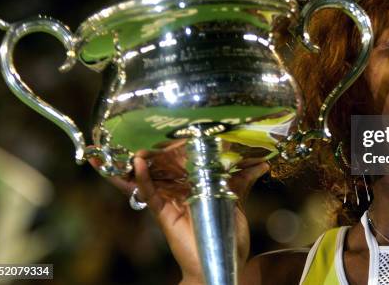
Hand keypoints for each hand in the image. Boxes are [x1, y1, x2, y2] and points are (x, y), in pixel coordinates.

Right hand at [88, 142, 269, 282]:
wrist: (222, 262)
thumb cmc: (227, 236)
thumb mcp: (236, 202)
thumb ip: (241, 182)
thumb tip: (261, 164)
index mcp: (194, 185)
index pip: (181, 160)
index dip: (175, 145)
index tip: (170, 126)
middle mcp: (179, 191)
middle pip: (163, 165)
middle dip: (153, 148)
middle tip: (143, 127)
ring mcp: (169, 201)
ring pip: (150, 177)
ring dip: (138, 160)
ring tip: (127, 142)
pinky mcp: (163, 213)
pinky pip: (150, 193)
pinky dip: (142, 178)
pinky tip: (137, 163)